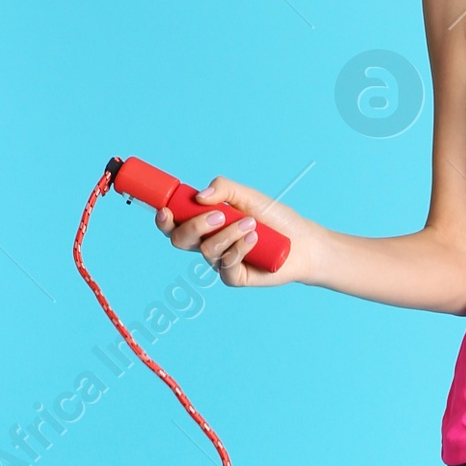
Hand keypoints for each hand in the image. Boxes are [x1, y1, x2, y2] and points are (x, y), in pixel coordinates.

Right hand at [155, 177, 302, 287]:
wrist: (302, 241)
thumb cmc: (274, 218)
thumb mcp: (248, 196)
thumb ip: (224, 188)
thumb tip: (200, 196)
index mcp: (204, 224)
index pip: (173, 223)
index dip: (163, 219)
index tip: (165, 209)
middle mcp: (207, 243)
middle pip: (180, 239)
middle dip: (196, 225)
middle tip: (220, 215)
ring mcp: (219, 262)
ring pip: (207, 250)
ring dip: (228, 233)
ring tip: (251, 224)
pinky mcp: (234, 277)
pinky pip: (226, 265)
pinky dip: (239, 249)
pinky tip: (255, 239)